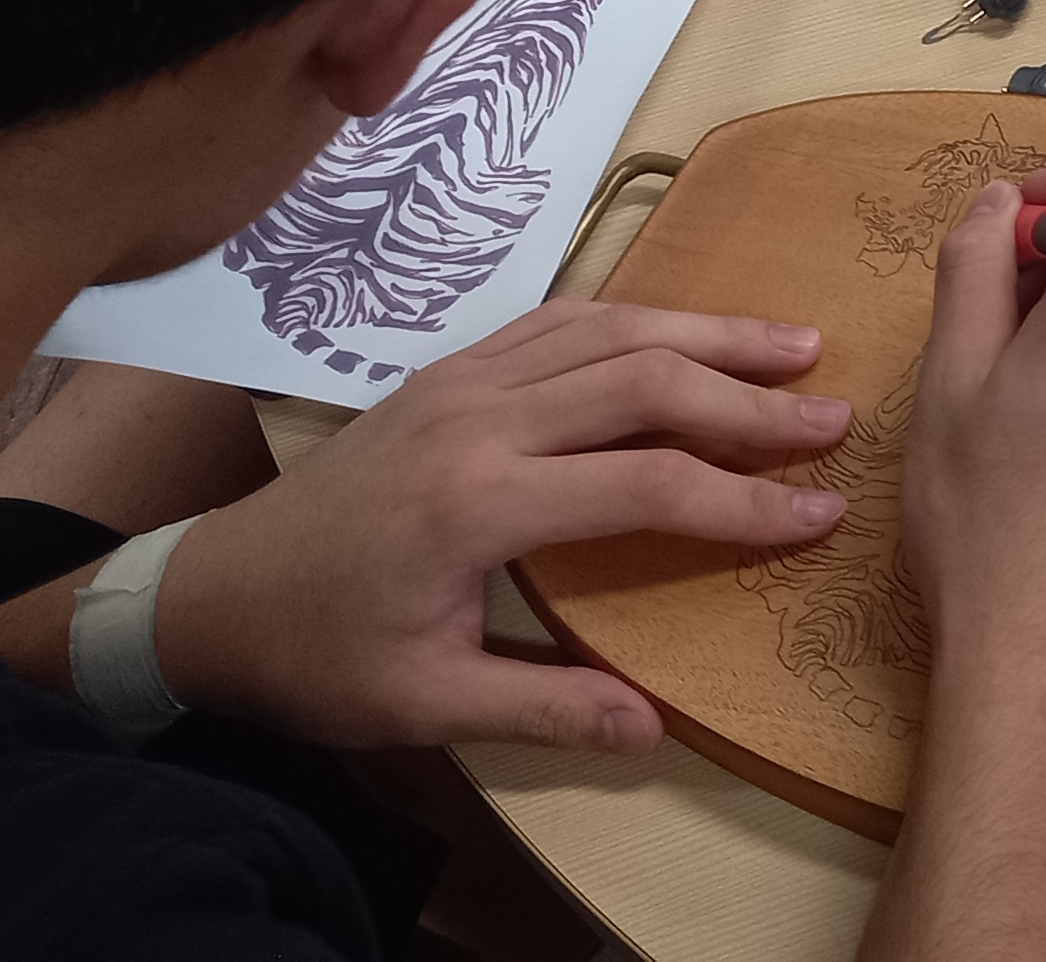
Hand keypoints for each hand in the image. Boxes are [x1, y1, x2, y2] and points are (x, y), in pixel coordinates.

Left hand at [151, 301, 853, 751]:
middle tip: (833, 415)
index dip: (745, 499)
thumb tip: (656, 729)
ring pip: (611, 329)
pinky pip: (562, 317)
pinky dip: (639, 316)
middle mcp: (480, 419)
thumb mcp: (425, 703)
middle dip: (750, 398)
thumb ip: (544, 708)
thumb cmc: (319, 656)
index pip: (648, 484)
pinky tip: (687, 330)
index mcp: (480, 503)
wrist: (211, 594)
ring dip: (708, 334)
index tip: (821, 513)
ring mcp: (463, 380)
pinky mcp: (450, 369)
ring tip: (793, 346)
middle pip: (645, 383)